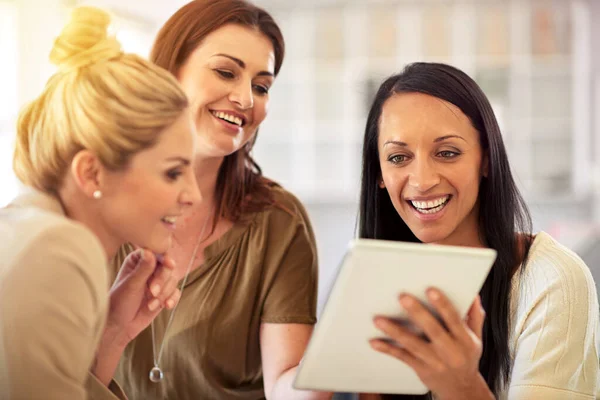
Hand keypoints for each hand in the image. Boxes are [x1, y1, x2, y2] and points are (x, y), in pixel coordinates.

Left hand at [105, 249, 180, 346]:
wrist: (120, 326)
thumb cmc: (119, 303)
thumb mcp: (131, 285)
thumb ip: (143, 269)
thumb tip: (150, 251)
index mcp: (138, 260)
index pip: (156, 253)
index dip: (165, 258)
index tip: (170, 265)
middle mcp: (149, 268)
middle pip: (167, 267)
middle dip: (162, 281)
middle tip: (153, 292)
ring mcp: (157, 281)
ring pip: (173, 280)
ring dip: (164, 293)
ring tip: (151, 305)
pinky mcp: (164, 293)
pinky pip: (176, 292)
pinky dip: (172, 299)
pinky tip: (166, 306)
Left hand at [369, 289, 491, 399]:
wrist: (462, 389)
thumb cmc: (466, 358)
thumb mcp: (476, 338)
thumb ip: (474, 316)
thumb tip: (473, 295)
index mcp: (464, 340)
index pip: (454, 319)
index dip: (443, 304)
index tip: (431, 290)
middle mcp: (450, 351)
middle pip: (433, 330)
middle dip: (417, 313)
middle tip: (403, 297)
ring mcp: (434, 361)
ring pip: (413, 344)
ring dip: (395, 331)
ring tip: (379, 319)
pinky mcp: (421, 369)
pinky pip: (403, 357)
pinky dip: (388, 349)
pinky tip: (375, 341)